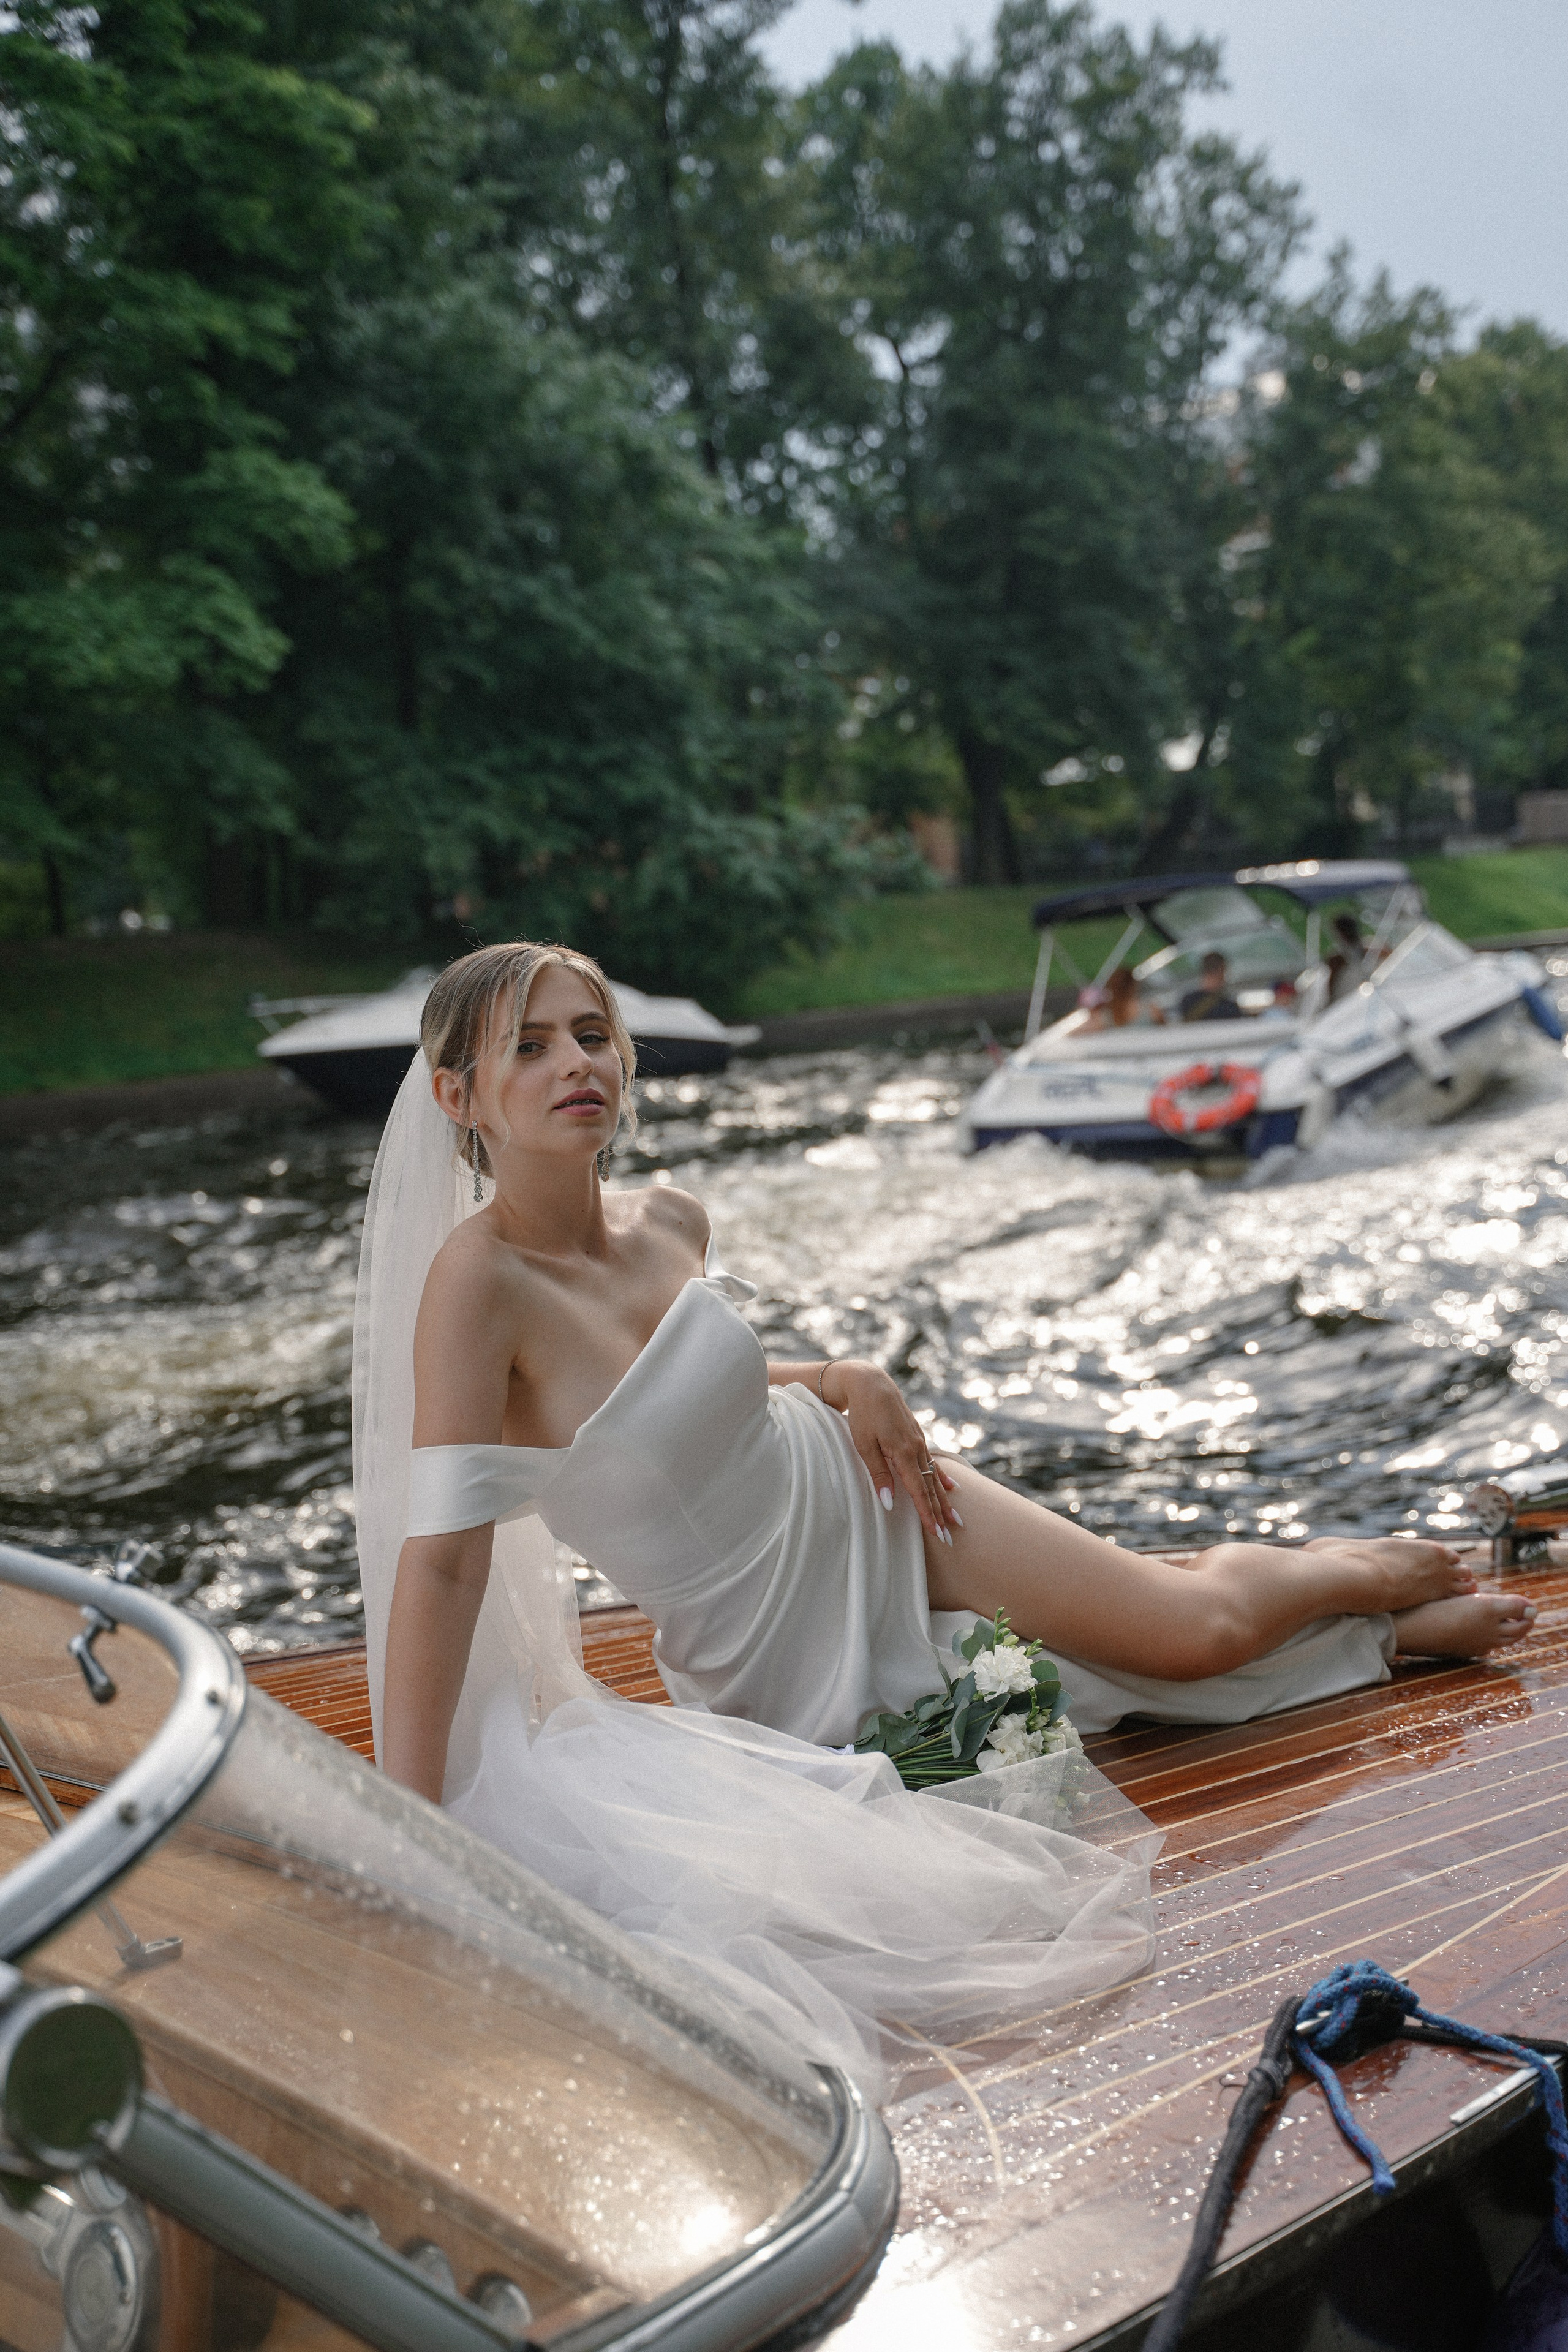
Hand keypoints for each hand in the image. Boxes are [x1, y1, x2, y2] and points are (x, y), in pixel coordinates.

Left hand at [820, 1361, 960, 1544]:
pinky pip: (933, 1462)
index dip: (927, 1513)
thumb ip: (878, 1475)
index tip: (936, 1532)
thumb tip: (888, 1503)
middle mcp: (916, 1449)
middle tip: (950, 1536)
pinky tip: (952, 1487)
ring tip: (955, 1519)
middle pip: (931, 1487)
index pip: (918, 1490)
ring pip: (934, 1476)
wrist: (870, 1384)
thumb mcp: (864, 1446)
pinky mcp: (917, 1437)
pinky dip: (942, 1477)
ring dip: (944, 1499)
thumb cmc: (863, 1416)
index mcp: (903, 1453)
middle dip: (940, 1513)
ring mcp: (919, 1442)